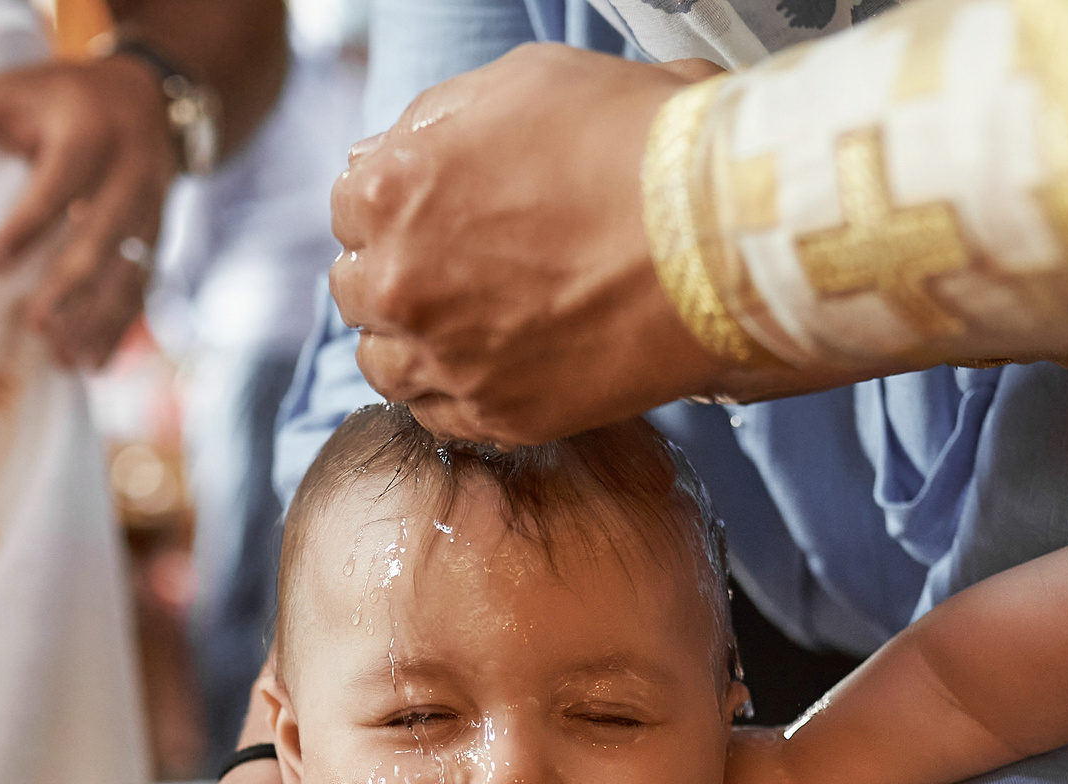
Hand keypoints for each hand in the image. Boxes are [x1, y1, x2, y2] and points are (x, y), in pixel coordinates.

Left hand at [0, 55, 174, 368]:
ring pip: (127, 273)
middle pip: (102, 238)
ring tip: (62, 357)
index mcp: (88, 134)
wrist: (148, 98)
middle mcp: (129, 175)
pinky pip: (141, 289)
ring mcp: (151, 211)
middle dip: (70, 286)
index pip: (60, 186)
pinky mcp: (157, 238)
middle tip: (35, 325)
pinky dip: (118, 330)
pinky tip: (93, 364)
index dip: (29, 226)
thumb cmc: (65, 96)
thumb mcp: (10, 89)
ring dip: (95, 319)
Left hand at [329, 46, 753, 444]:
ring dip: (412, 339)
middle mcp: (398, 284)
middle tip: (457, 264)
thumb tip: (395, 147)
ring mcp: (445, 360)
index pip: (349, 204)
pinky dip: (454, 393)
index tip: (433, 208)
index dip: (395, 200)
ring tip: (468, 322)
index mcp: (390, 191)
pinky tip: (492, 365)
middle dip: (396, 270)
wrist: (718, 239)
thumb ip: (437, 118)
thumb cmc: (634, 146)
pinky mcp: (497, 417)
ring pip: (384, 362)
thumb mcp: (524, 83)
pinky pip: (438, 417)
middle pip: (358, 286)